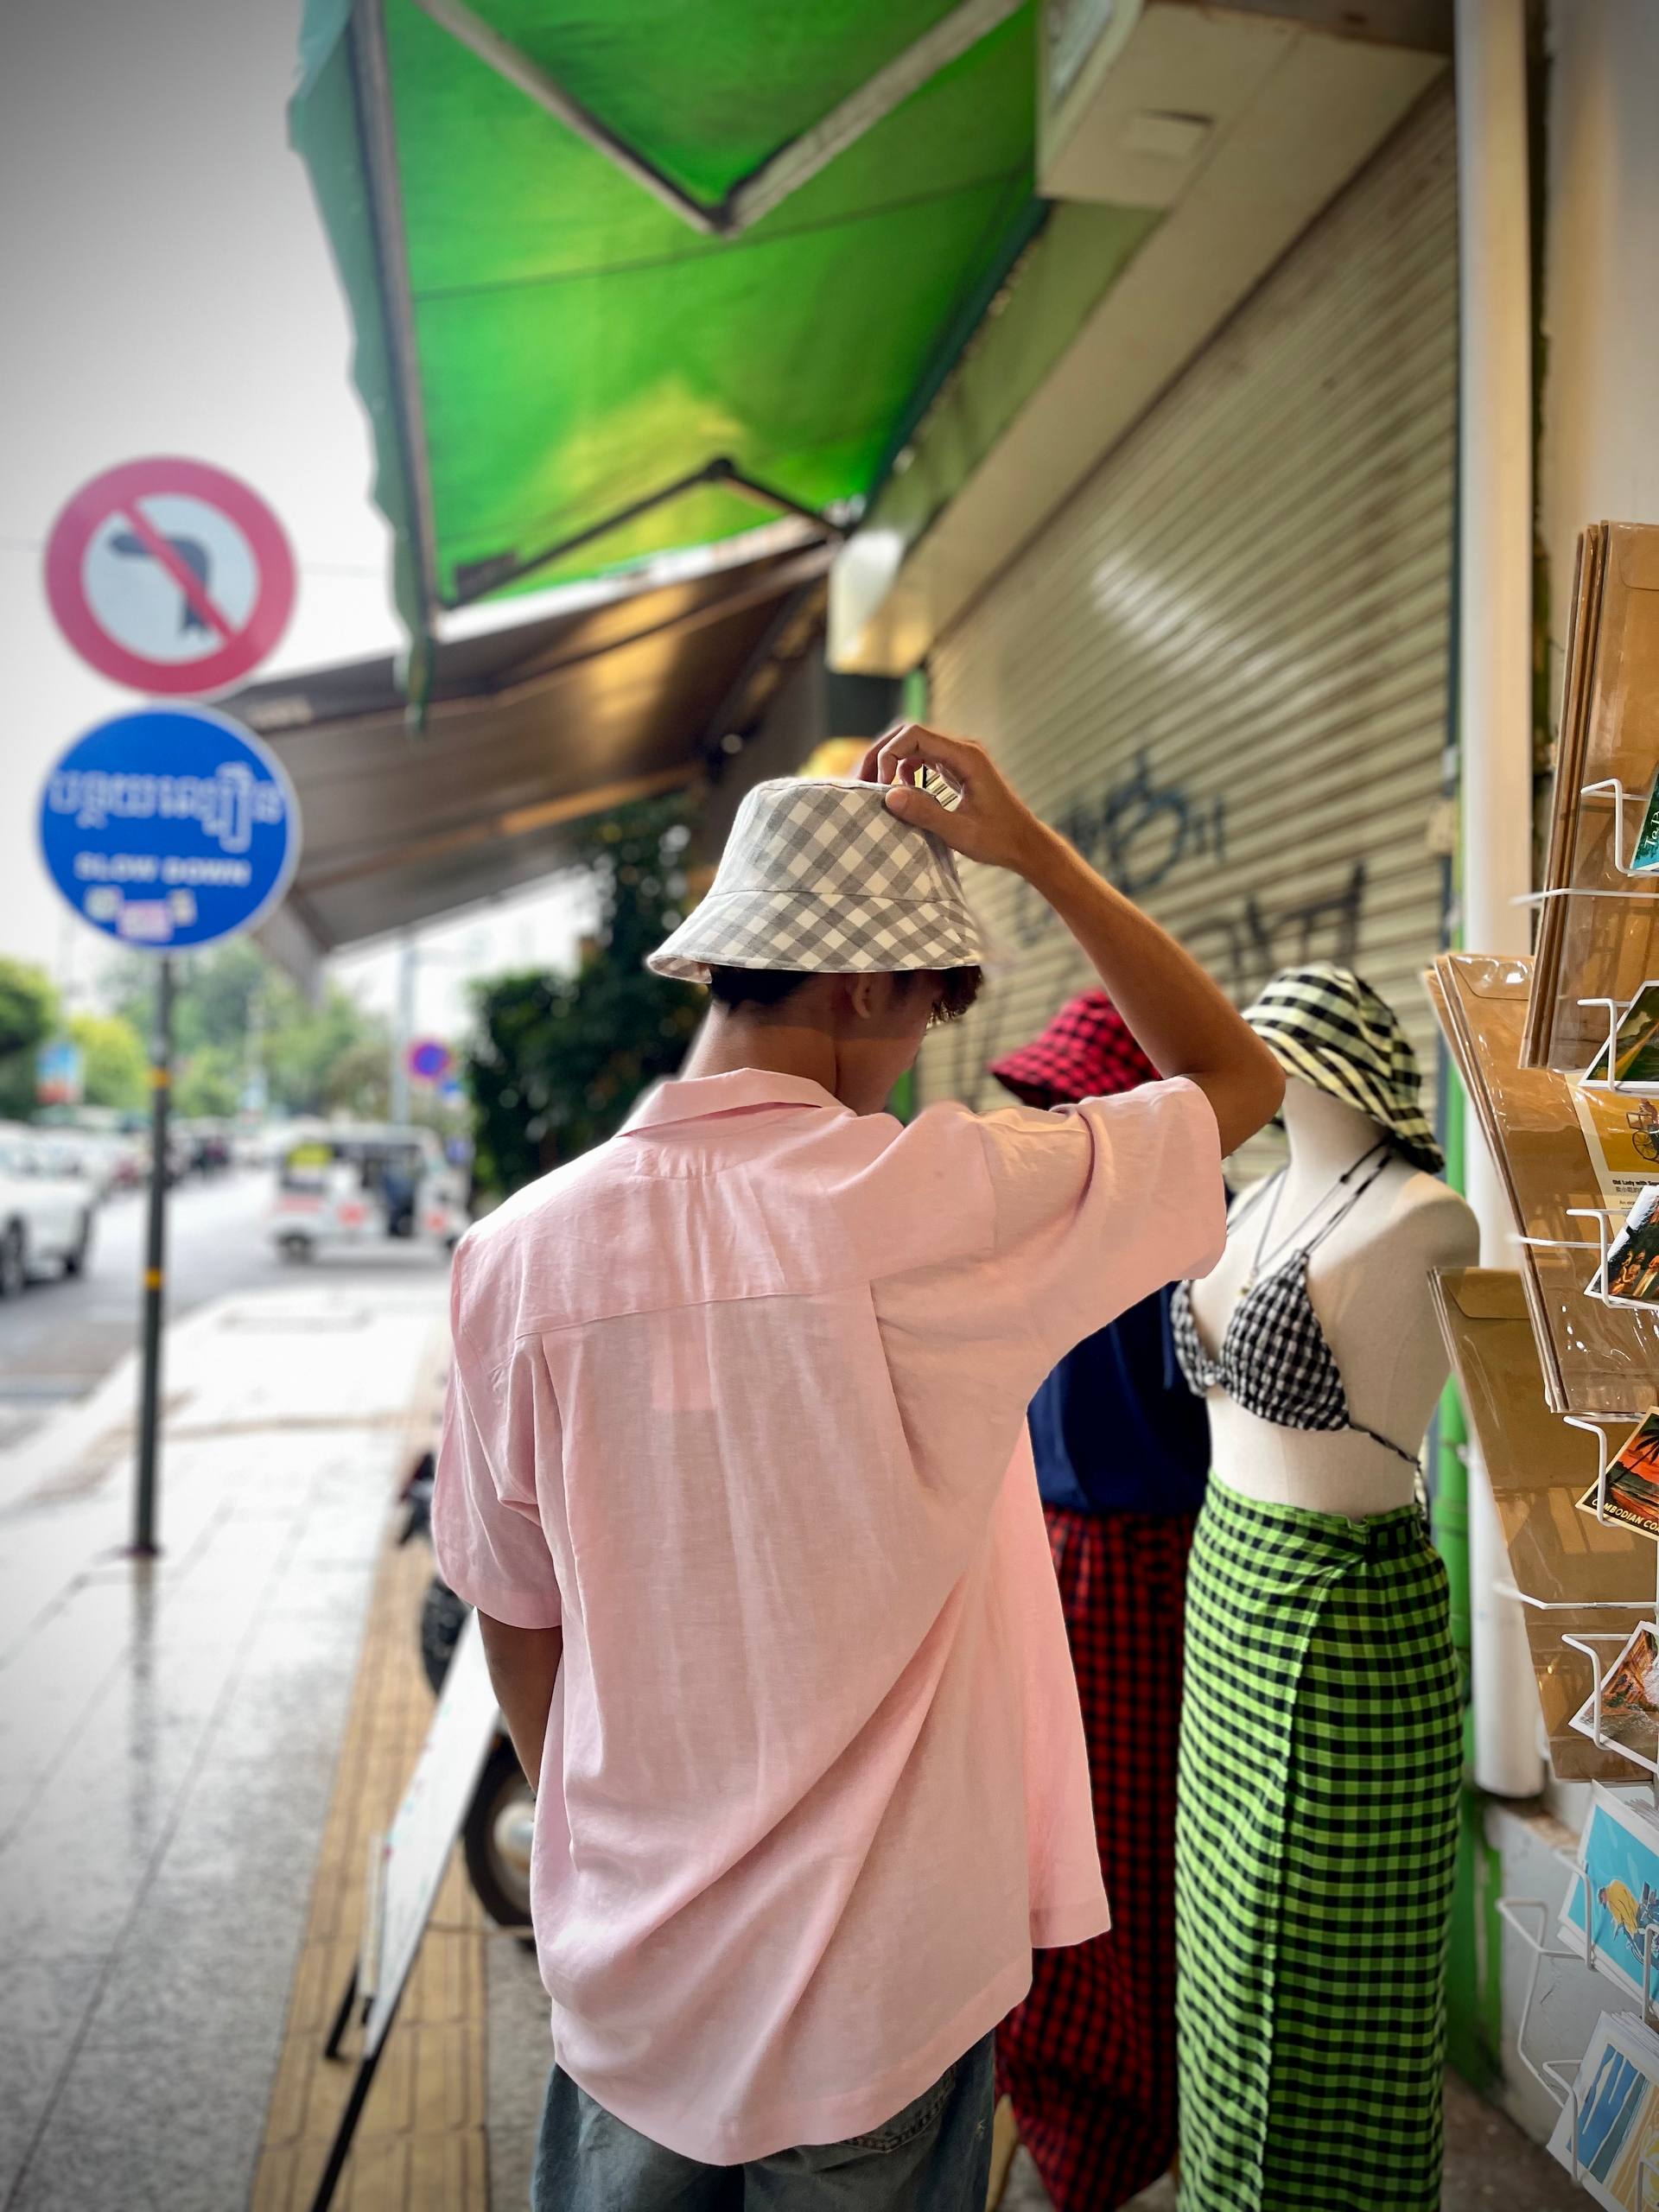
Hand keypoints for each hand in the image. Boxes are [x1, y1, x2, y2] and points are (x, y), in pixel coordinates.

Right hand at [857, 723, 1051, 875]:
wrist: (1026, 844)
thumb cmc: (999, 840)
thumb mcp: (960, 832)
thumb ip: (925, 813)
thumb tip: (888, 796)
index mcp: (967, 757)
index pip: (915, 735)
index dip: (889, 754)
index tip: (880, 785)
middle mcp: (963, 750)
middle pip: (911, 734)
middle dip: (883, 753)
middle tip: (862, 781)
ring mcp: (960, 758)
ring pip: (915, 745)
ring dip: (891, 761)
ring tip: (875, 786)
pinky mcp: (958, 769)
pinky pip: (924, 759)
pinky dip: (905, 770)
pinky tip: (900, 791)